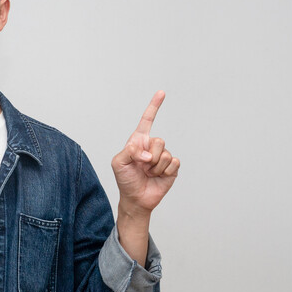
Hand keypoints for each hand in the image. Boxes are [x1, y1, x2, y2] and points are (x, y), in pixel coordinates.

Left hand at [112, 91, 179, 216]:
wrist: (136, 199)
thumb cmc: (125, 179)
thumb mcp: (118, 163)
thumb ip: (129, 152)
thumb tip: (146, 153)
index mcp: (138, 141)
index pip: (147, 120)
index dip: (154, 106)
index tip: (162, 93)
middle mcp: (152, 146)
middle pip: (159, 141)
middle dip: (150, 157)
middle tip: (143, 167)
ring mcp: (163, 156)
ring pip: (166, 154)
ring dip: (155, 167)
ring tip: (148, 173)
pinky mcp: (172, 168)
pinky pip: (174, 163)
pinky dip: (165, 172)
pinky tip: (158, 177)